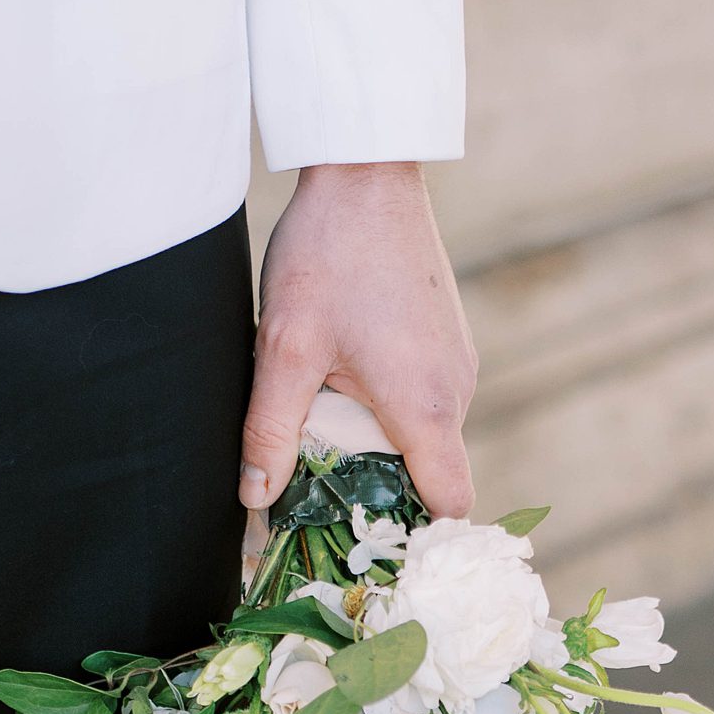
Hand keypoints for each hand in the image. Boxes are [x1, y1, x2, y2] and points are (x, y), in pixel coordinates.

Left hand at [241, 162, 477, 518]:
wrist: (366, 169)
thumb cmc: (327, 254)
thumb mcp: (284, 348)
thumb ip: (269, 430)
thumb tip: (256, 499)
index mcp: (426, 407)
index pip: (450, 505)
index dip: (418, 536)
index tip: (371, 544)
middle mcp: (456, 391)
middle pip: (431, 478)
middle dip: (381, 493)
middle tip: (320, 489)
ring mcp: (458, 365)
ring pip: (425, 440)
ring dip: (379, 448)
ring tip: (324, 428)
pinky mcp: (447, 343)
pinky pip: (423, 403)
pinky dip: (390, 414)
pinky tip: (345, 387)